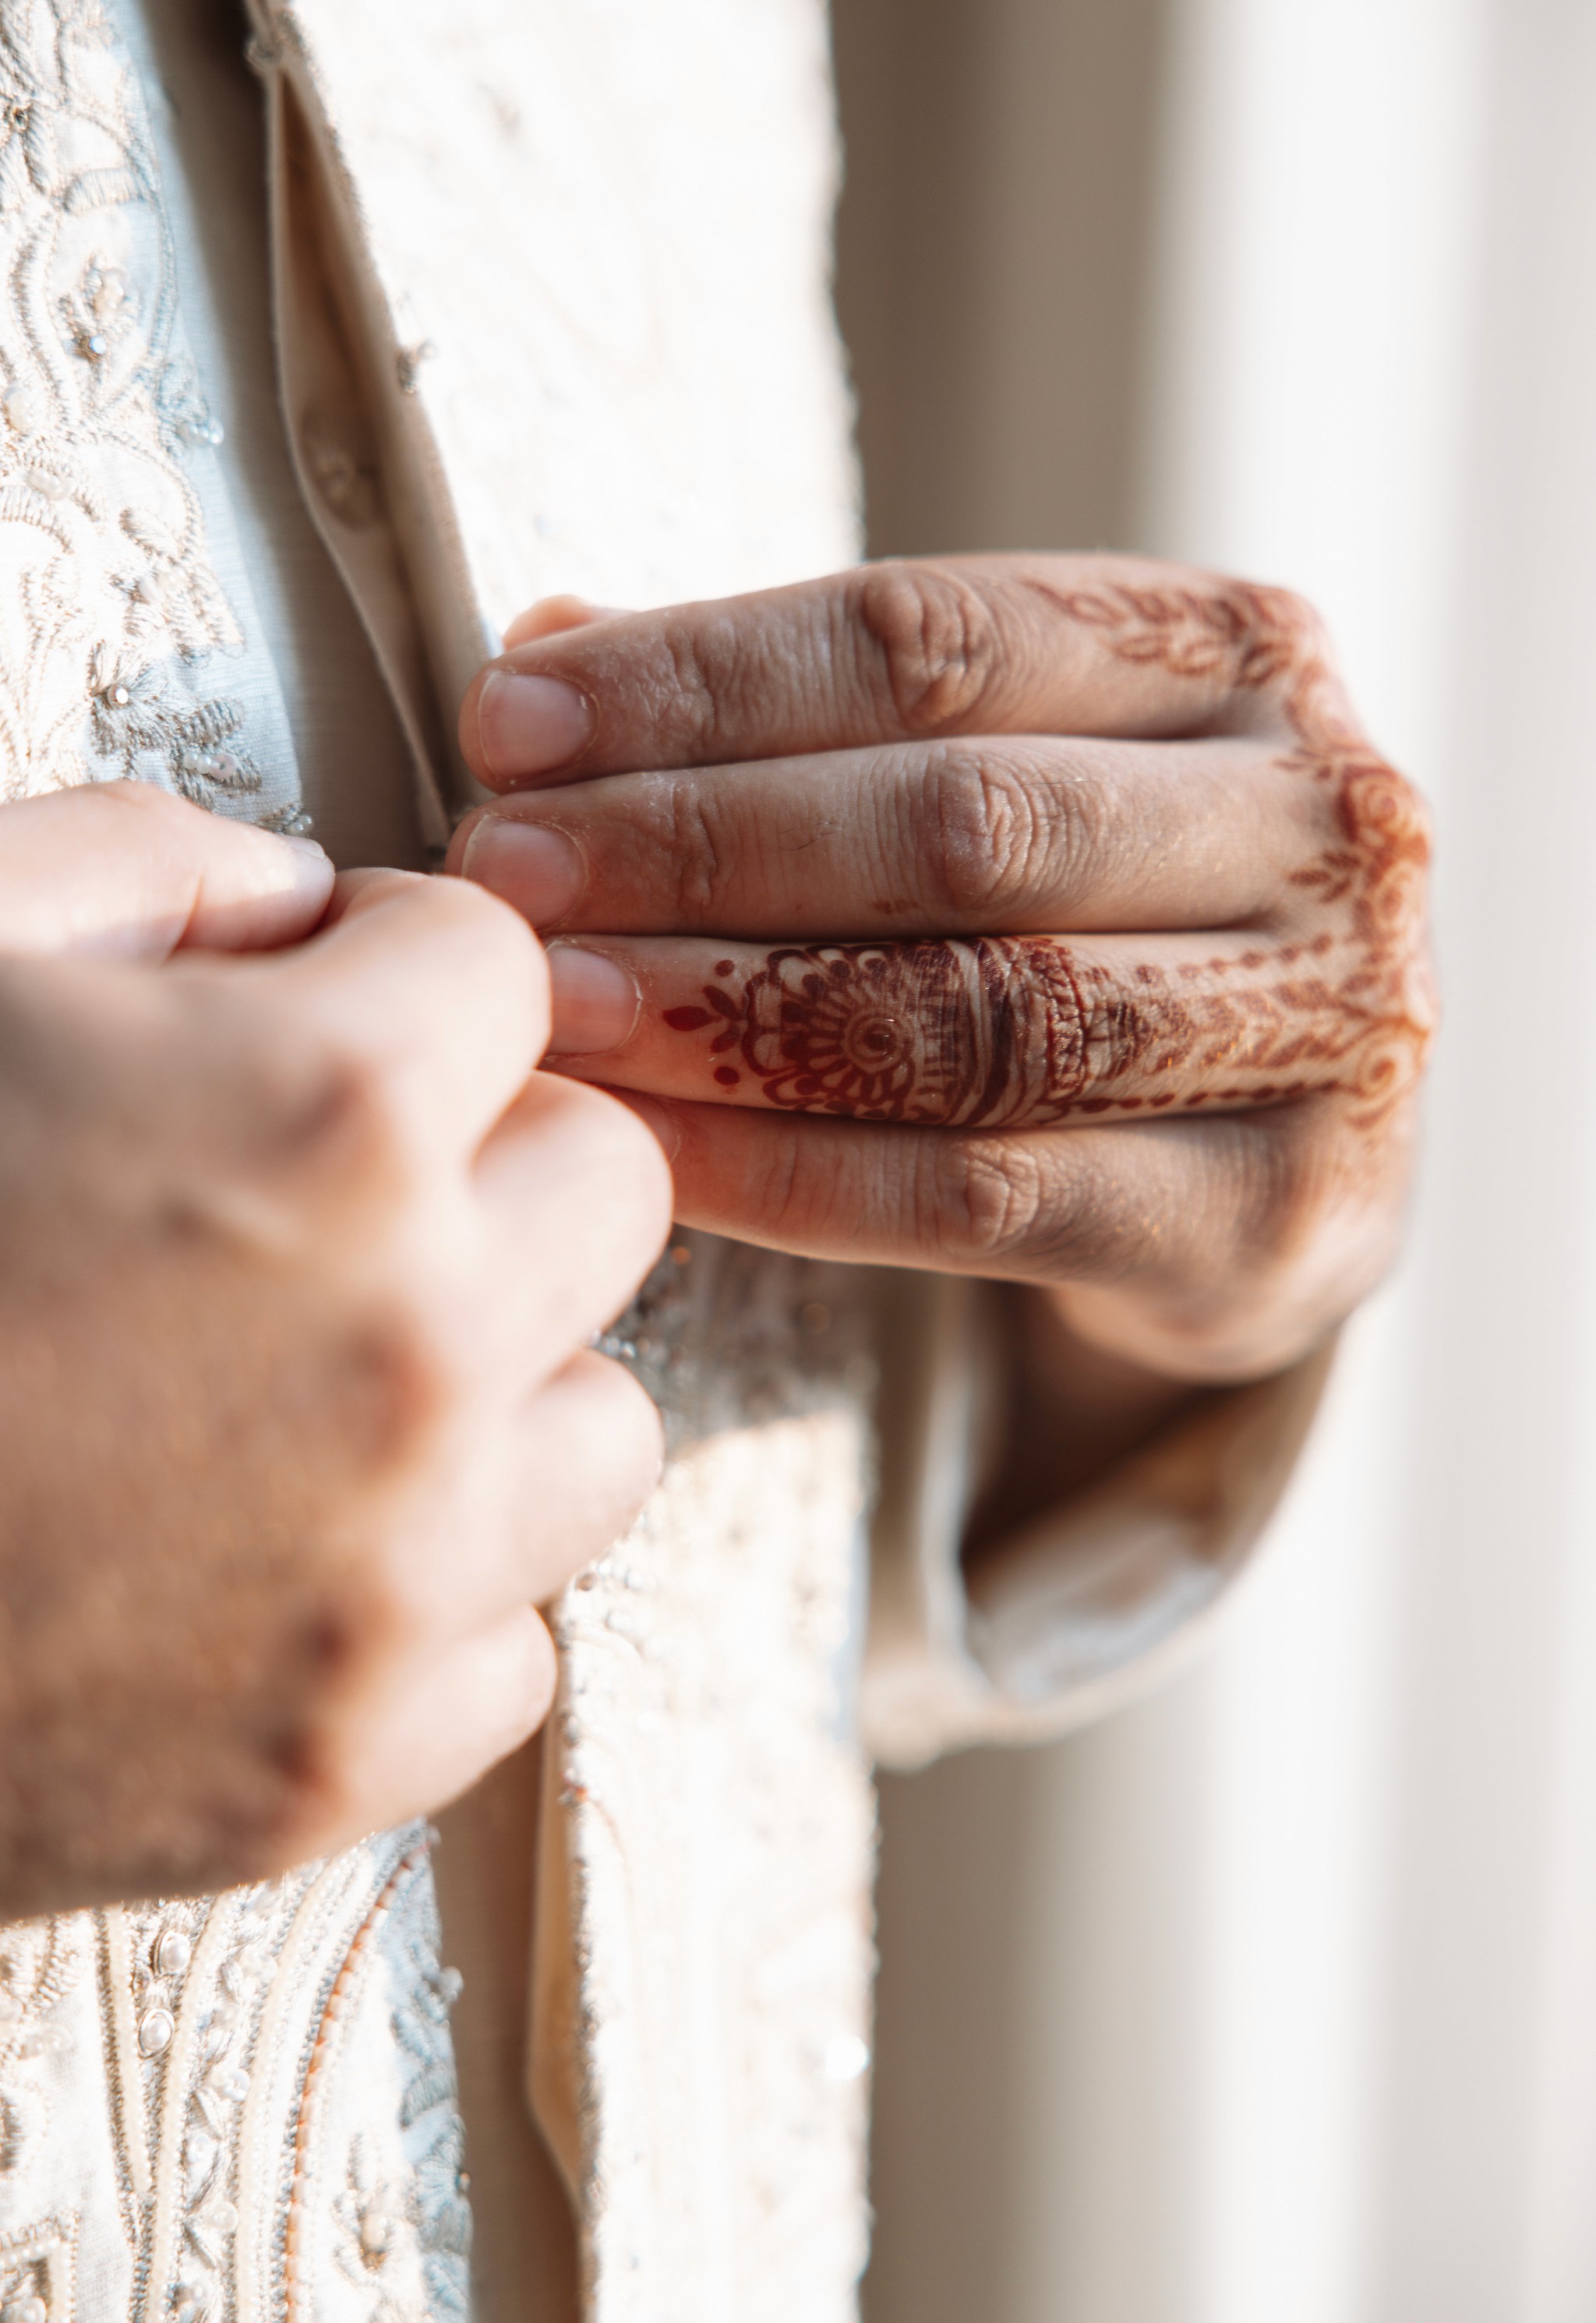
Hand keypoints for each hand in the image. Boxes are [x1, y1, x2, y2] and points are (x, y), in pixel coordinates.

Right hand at [0, 785, 668, 1917]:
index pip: (502, 972)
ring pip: (598, 1426)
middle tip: (323, 1186)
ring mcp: (391, 1581)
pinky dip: (420, 1594)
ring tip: (315, 1377)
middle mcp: (411, 1349)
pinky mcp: (331, 1769)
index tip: (324, 1004)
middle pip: (603, 1184)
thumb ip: (132, 868)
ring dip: (495, 1380)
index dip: (394, 968)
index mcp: (319, 1115)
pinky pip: (504, 1645)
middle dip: (482, 1155)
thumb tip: (290, 901)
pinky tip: (265, 1550)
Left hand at [450, 560, 1431, 1385]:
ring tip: (549, 1010)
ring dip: (728, 1012)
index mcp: (1239, 655)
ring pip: (982, 1013)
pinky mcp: (1280, 1216)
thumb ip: (803, 712)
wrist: (1294, 1152)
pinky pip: (986, 1196)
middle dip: (701, 843)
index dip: (706, 675)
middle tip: (503, 871)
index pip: (941, 634)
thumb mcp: (998, 767)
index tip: (509, 718)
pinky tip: (647, 1152)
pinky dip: (793, 1175)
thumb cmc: (1101, 918)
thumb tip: (550, 641)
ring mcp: (1328, 1024)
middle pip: (966, 820)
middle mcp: (1322, 821)